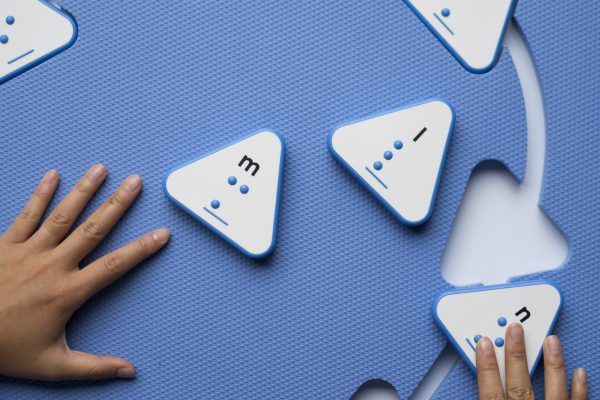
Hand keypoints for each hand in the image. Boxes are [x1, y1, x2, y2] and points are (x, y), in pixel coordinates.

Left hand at [0, 165, 169, 380]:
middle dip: (117, 204)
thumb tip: (129, 370)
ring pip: (62, 216)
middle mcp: (52, 266)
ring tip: (101, 169)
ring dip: (84, 191)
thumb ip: (93, 367)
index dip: (142, 249)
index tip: (161, 234)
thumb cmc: (4, 349)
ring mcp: (27, 252)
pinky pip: (25, 215)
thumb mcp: (52, 366)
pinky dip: (40, 195)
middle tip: (136, 182)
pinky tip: (52, 175)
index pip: (115, 266)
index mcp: (68, 292)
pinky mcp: (4, 245)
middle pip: (93, 229)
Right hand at [476, 324, 586, 398]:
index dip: (487, 366)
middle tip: (515, 329)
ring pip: (552, 391)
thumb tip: (476, 390)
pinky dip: (578, 389)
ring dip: (552, 364)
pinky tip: (578, 372)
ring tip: (551, 340)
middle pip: (519, 384)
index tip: (484, 344)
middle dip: (516, 354)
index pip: (491, 392)